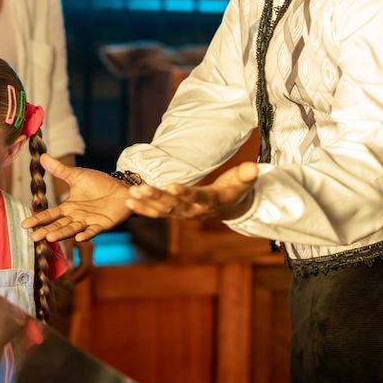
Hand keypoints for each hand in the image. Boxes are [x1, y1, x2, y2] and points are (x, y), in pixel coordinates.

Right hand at [23, 154, 131, 241]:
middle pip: (58, 225)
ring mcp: (88, 222)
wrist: (120, 187)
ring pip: (72, 229)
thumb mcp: (77, 176)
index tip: (24, 224)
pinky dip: (86, 235)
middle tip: (34, 237)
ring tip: (50, 237)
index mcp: (68, 207)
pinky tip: (78, 239)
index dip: (38, 219)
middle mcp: (76, 217)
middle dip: (46, 230)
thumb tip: (42, 157)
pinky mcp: (102, 224)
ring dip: (62, 233)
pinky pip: (93, 231)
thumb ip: (59, 170)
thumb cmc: (99, 183)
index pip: (50, 214)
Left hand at [126, 161, 258, 221]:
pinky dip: (143, 209)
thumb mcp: (244, 182)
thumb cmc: (236, 190)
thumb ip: (247, 175)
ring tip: (131, 194)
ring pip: (162, 210)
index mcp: (211, 202)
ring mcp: (183, 213)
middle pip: (174, 204)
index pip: (197, 198)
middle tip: (142, 188)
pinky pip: (157, 213)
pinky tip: (129, 202)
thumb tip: (253, 168)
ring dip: (146, 203)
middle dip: (157, 197)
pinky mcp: (174, 213)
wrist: (231, 208)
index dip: (185, 194)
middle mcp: (194, 210)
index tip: (172, 187)